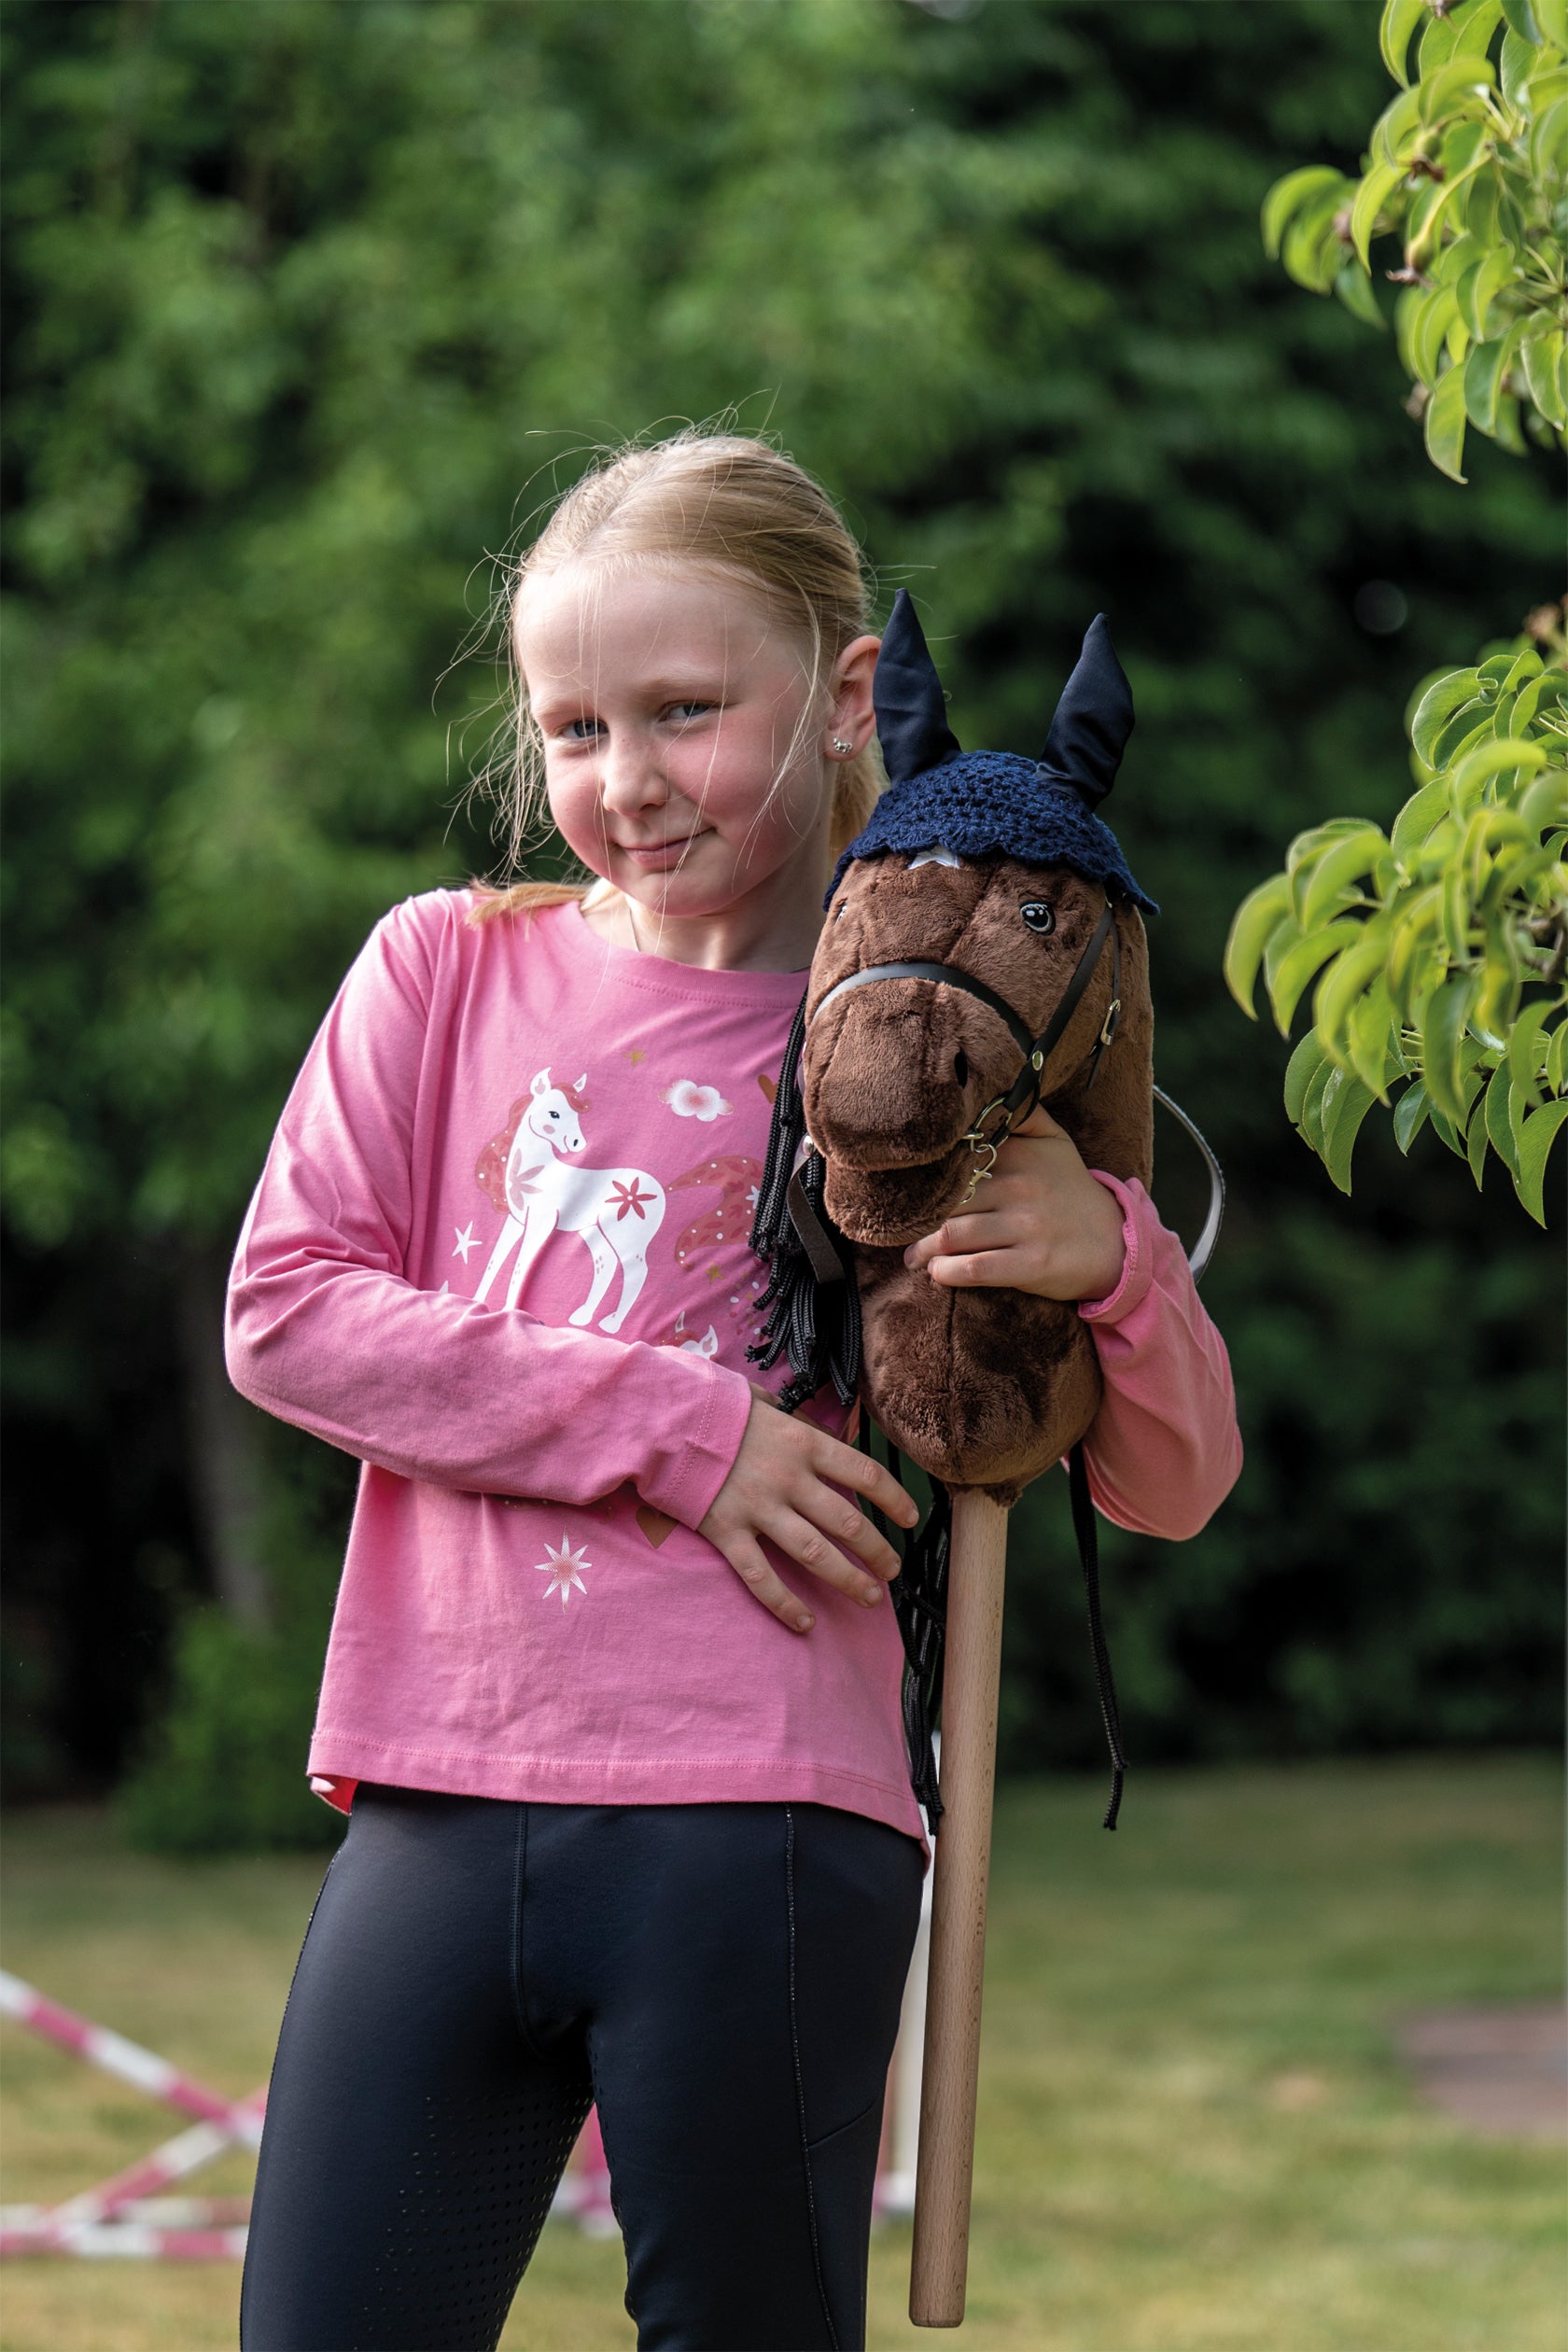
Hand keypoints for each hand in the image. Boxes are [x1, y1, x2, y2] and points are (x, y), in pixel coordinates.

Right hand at [698, 1389, 918, 1633]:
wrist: (661, 1421)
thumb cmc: (714, 1408)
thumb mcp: (762, 1403)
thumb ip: (791, 1421)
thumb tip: (811, 1427)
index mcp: (803, 1443)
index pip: (865, 1475)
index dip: (894, 1499)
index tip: (911, 1518)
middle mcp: (788, 1478)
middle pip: (847, 1522)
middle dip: (878, 1550)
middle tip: (892, 1570)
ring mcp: (759, 1508)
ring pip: (816, 1553)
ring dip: (848, 1579)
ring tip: (869, 1598)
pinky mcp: (727, 1532)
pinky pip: (762, 1577)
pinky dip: (786, 1603)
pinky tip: (805, 1623)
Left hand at [902, 1104, 1126, 1302]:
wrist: (1115, 1243)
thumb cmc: (1073, 1192)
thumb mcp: (1056, 1144)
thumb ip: (1025, 1115)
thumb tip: (994, 1088)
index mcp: (1019, 1155)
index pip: (956, 1161)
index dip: (924, 1179)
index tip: (905, 1191)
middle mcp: (1020, 1187)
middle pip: (946, 1201)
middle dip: (916, 1220)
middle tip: (901, 1231)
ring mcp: (1026, 1227)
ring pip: (953, 1235)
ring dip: (923, 1250)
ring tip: (913, 1257)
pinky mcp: (1031, 1265)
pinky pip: (975, 1268)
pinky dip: (947, 1274)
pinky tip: (938, 1274)